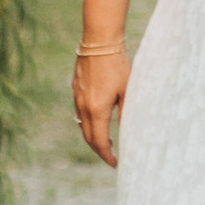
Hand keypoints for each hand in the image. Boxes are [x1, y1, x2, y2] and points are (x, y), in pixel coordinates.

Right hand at [73, 41, 130, 166]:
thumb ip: (125, 113)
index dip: (107, 155)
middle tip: (111, 156)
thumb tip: (128, 132)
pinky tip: (98, 120)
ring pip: (82, 125)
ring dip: (93, 136)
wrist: (99, 41)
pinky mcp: (76, 89)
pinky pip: (80, 112)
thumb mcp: (127, 90)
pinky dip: (88, 122)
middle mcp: (83, 106)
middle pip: (88, 137)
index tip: (115, 163)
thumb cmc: (117, 65)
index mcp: (96, 110)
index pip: (99, 141)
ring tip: (106, 141)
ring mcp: (77, 97)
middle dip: (99, 149)